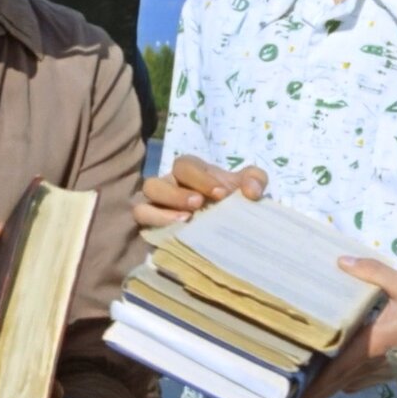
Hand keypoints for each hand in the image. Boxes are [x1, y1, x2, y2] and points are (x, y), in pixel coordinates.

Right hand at [133, 154, 267, 228]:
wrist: (232, 227)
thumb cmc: (234, 199)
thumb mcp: (249, 185)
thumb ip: (255, 180)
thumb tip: (251, 191)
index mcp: (189, 172)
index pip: (185, 165)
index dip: (200, 178)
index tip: (221, 194)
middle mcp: (168, 186)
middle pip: (156, 182)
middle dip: (176, 194)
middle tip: (199, 204)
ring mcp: (157, 207)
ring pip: (142, 202)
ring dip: (160, 211)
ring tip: (186, 220)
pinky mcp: (153, 226)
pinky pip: (141, 220)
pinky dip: (154, 223)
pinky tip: (176, 232)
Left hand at [296, 256, 396, 397]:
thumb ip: (374, 272)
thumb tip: (342, 262)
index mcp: (370, 345)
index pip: (337, 369)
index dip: (318, 383)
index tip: (299, 395)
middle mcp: (372, 364)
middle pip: (339, 382)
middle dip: (318, 391)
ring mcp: (383, 372)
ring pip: (350, 383)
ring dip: (332, 387)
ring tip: (311, 388)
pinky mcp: (392, 373)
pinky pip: (363, 382)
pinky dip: (348, 383)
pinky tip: (341, 379)